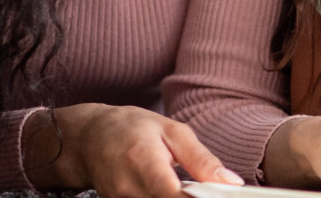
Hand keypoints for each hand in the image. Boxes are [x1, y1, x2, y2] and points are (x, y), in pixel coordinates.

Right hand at [22, 103, 241, 197]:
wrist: (90, 138)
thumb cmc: (133, 128)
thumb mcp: (172, 132)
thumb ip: (202, 160)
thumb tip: (231, 183)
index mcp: (143, 160)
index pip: (173, 194)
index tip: (217, 197)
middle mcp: (127, 187)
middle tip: (208, 191)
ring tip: (191, 191)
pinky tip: (172, 193)